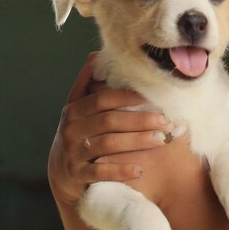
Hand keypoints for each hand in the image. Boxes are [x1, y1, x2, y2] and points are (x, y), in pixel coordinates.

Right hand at [47, 53, 172, 205]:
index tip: (152, 96)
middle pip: (109, 120)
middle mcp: (72, 129)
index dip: (126, 96)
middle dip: (140, 120)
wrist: (63, 172)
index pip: (102, 99)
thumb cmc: (81, 133)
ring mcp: (73, 152)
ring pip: (108, 144)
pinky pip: (101, 172)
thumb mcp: (80, 109)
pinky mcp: (77, 174)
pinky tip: (140, 169)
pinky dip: (121, 170)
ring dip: (137, 141)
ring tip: (161, 140)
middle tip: (166, 121)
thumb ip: (88, 84)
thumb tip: (96, 55)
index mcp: (75, 109)